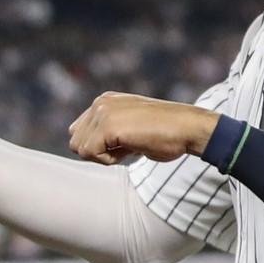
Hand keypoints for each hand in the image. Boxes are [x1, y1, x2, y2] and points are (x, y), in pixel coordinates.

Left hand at [67, 92, 218, 165]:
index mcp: (104, 102)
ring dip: (103, 156)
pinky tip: (130, 149)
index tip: (123, 144)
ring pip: (80, 148)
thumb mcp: (129, 128)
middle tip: (125, 147)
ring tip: (129, 146)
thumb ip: (108, 132)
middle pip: (76, 141)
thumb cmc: (165, 134)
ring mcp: (103, 112)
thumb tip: (84, 148)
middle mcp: (100, 103)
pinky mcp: (108, 125)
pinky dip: (109, 160)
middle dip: (97, 152)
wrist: (188, 128)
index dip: (97, 147)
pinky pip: (90, 153)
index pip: (79, 132)